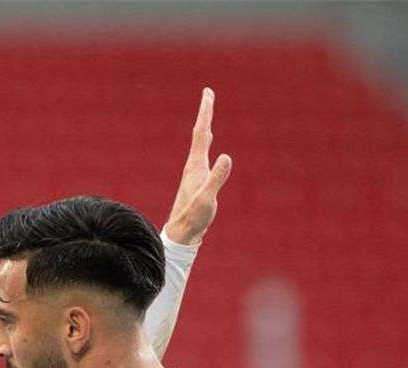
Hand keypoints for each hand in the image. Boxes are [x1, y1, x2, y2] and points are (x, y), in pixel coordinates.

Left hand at [163, 88, 232, 245]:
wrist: (181, 233)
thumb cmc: (193, 217)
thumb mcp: (207, 198)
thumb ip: (216, 178)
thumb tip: (226, 156)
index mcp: (195, 166)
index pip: (201, 133)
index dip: (205, 113)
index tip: (207, 93)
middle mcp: (193, 166)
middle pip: (200, 134)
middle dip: (205, 114)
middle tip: (208, 95)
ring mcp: (194, 173)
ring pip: (200, 144)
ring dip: (205, 126)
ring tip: (207, 114)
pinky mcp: (197, 181)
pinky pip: (202, 154)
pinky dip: (206, 143)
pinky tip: (207, 144)